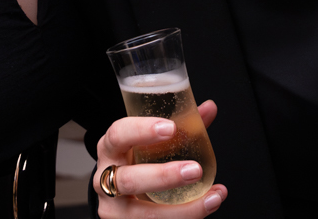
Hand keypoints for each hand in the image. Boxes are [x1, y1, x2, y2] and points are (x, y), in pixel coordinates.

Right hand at [93, 100, 225, 217]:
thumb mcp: (150, 144)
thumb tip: (209, 109)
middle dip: (163, 177)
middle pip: (128, 181)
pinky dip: (187, 218)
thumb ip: (180, 127)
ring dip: (182, 210)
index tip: (170, 128)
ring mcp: (115, 210)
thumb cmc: (137, 162)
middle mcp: (105, 180)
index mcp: (110, 150)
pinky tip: (208, 206)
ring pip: (144, 215)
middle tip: (194, 170)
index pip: (117, 135)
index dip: (141, 130)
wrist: (121, 197)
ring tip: (212, 198)